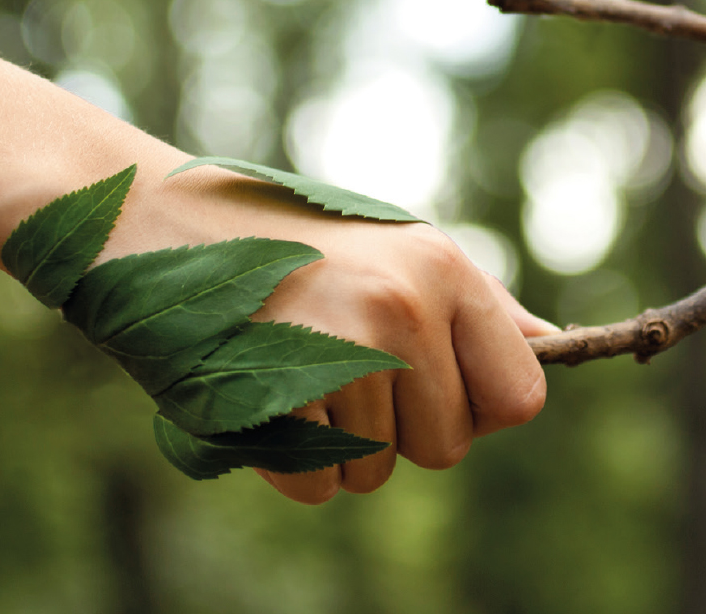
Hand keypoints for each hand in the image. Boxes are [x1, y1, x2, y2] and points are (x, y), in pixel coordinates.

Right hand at [104, 158, 557, 502]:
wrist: (153, 221)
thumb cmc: (284, 239)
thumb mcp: (392, 246)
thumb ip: (472, 304)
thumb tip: (552, 345)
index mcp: (443, 267)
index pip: (520, 397)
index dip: (475, 408)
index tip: (430, 386)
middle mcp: (403, 306)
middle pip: (446, 446)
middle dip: (399, 429)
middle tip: (339, 365)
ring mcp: (340, 350)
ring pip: (377, 470)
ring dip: (336, 443)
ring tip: (291, 366)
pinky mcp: (279, 393)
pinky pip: (318, 484)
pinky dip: (288, 463)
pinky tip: (261, 395)